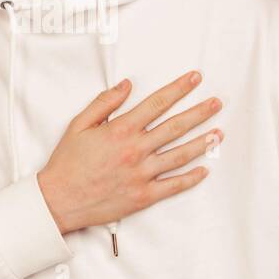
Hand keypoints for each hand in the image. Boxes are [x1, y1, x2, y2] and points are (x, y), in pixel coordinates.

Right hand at [37, 70, 222, 234]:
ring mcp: (142, 175)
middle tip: (216, 103)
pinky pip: (173, 186)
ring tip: (219, 133)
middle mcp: (135, 150)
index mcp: (121, 130)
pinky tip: (204, 170)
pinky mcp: (143, 196)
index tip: (195, 78)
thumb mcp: (79, 124)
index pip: (157, 103)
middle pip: (176, 127)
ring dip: (202, 143)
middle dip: (199, 112)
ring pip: (180, 155)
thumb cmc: (68, 163)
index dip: (179, 88)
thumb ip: (104, 103)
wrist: (59, 200)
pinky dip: (191, 178)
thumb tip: (126, 85)